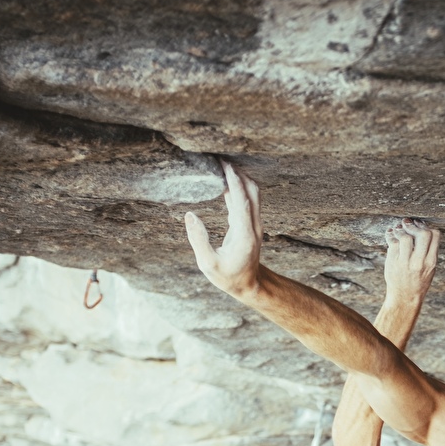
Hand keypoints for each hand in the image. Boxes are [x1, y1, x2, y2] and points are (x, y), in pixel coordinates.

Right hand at [185, 161, 262, 299]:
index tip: (224, 165)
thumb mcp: (208, 264)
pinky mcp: (251, 224)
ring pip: (253, 194)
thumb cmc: (228, 277)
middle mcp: (254, 226)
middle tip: (220, 159)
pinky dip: (238, 188)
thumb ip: (198, 239)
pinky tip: (224, 181)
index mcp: (245, 234)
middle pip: (252, 191)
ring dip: (240, 178)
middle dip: (238, 174)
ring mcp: (255, 225)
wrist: (249, 285)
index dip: (234, 181)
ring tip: (222, 165)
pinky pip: (248, 200)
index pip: (242, 201)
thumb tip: (189, 215)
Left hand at [383, 218, 439, 303]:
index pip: (434, 235)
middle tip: (408, 223)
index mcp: (431, 262)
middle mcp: (420, 262)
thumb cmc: (418, 281)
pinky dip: (391, 235)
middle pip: (422, 234)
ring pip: (405, 237)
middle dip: (414, 225)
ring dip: (400, 230)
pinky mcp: (393, 262)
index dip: (426, 226)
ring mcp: (405, 262)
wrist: (404, 298)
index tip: (419, 225)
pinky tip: (391, 234)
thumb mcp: (430, 268)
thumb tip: (421, 228)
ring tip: (398, 229)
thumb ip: (428, 251)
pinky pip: (392, 243)